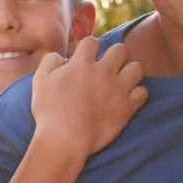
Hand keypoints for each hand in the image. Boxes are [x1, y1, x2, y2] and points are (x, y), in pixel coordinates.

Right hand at [29, 38, 147, 158]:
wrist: (64, 139)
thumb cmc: (49, 111)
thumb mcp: (40, 80)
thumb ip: (51, 61)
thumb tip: (62, 57)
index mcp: (82, 64)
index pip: (92, 42)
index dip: (88, 49)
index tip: (84, 59)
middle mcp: (103, 72)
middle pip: (121, 49)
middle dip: (114, 55)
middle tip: (107, 67)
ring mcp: (118, 90)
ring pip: (137, 68)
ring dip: (129, 71)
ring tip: (120, 80)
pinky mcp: (127, 108)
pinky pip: (143, 92)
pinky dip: (137, 94)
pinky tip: (127, 98)